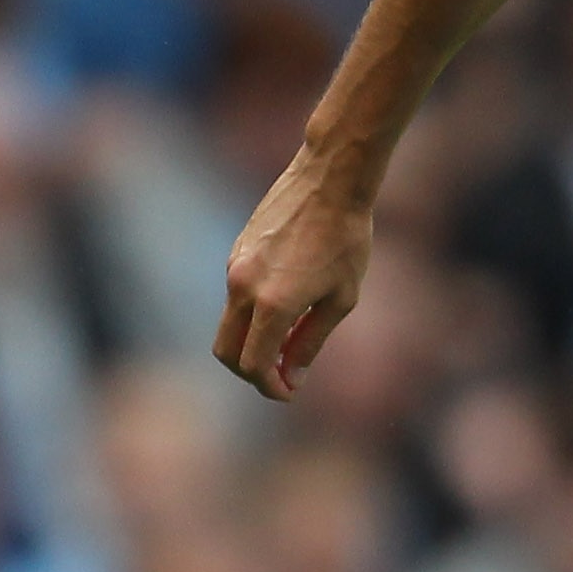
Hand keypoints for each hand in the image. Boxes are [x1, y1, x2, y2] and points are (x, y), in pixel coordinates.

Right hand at [214, 146, 373, 399]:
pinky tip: (286, 307)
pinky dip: (252, 316)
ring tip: (291, 341)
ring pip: (228, 324)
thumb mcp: (341, 298)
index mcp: (272, 303)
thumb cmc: (346, 239)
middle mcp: (243, 286)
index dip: (269, 387)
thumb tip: (291, 376)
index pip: (253, 365)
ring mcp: (234, 266)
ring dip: (252, 342)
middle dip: (250, 372)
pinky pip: (234, 296)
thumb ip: (311, 341)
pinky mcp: (235, 251)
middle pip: (226, 351)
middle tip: (281, 376)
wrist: (330, 180)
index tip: (289, 391)